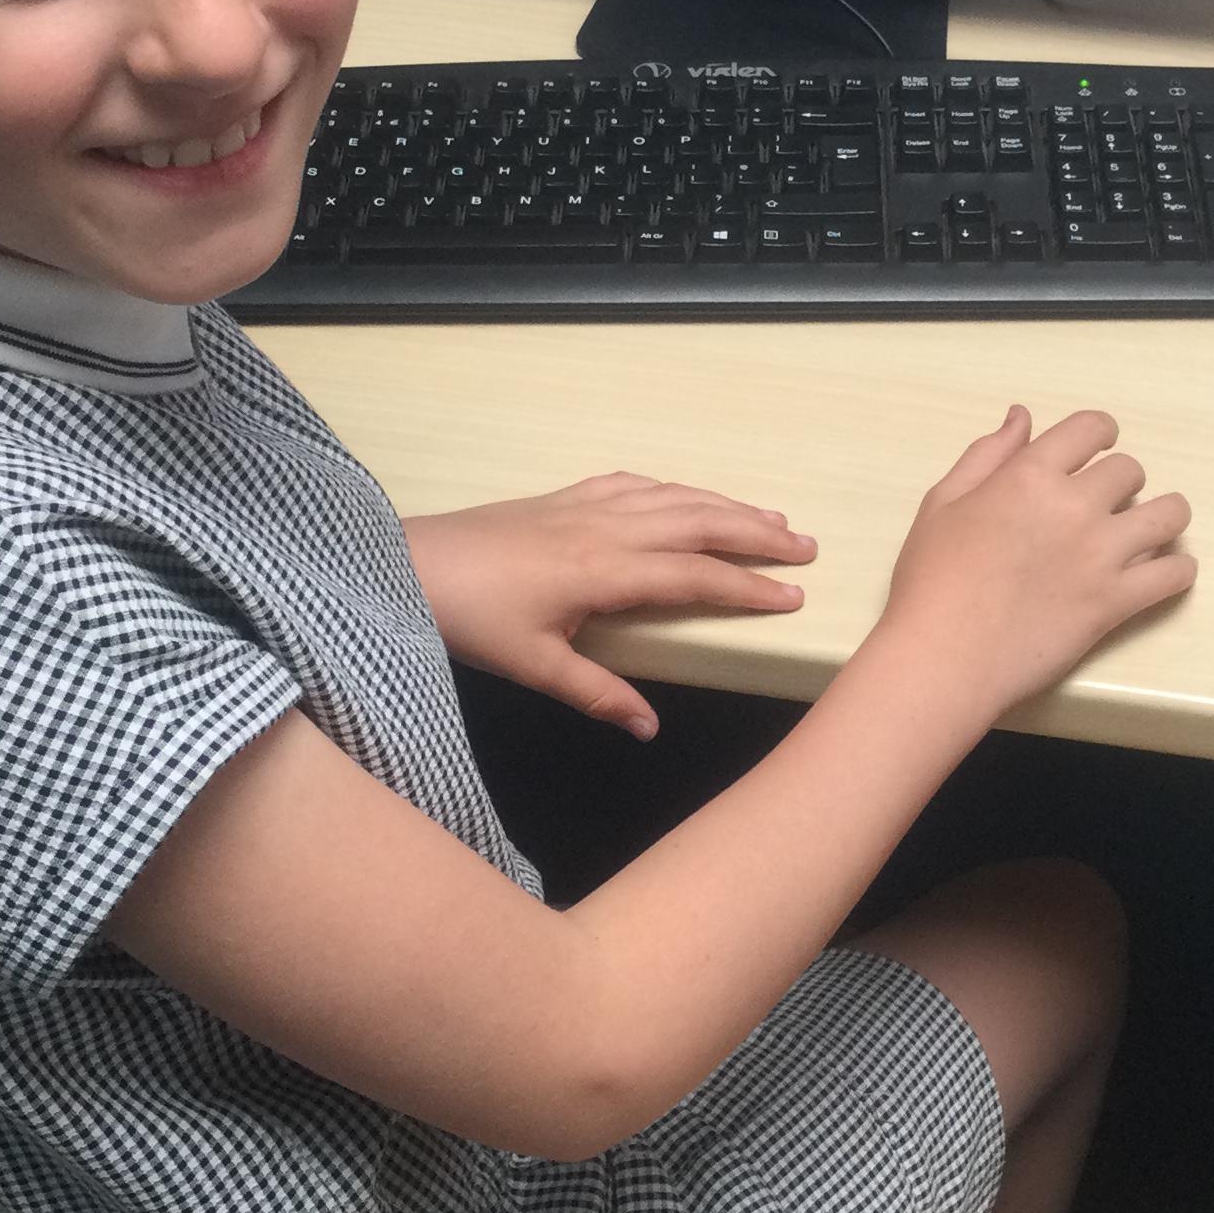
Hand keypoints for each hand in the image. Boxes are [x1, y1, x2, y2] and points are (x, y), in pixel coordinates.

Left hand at [404, 474, 815, 738]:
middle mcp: (605, 527)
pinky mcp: (562, 496)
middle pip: (697, 522)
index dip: (747, 587)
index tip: (793, 596)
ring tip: (768, 516)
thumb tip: (650, 729)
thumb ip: (597, 694)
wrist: (408, 564)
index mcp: (604, 570)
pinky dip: (671, 488)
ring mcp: (584, 504)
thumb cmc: (468, 618)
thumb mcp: (533, 666)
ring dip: (724, 504)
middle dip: (755, 533)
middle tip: (804, 545)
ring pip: (671, 496)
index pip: (694, 576)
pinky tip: (684, 494)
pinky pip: (633, 483)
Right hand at [880, 406, 1193, 720]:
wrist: (943, 656)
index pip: (1091, 428)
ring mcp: (1101, 555)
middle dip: (1120, 482)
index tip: (1098, 449)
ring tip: (1149, 530)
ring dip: (1164, 516)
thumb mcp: (943, 502)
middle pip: (1130, 471)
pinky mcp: (1115, 602)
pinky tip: (1165, 571)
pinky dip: (1178, 569)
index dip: (1100, 434)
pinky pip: (1174, 575)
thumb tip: (1022, 417)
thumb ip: (987, 455)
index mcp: (1030, 475)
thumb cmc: (931, 580)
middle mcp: (1074, 506)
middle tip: (1105, 504)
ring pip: (1169, 515)